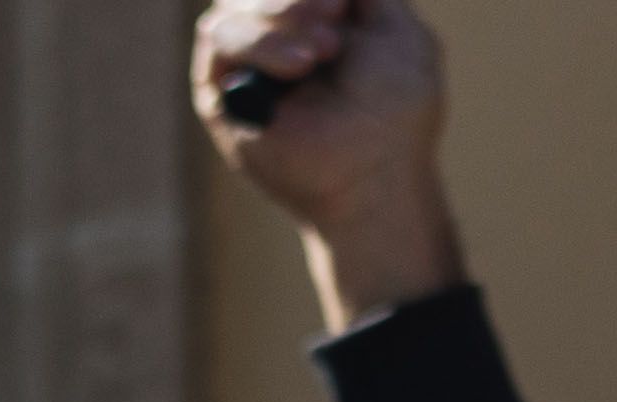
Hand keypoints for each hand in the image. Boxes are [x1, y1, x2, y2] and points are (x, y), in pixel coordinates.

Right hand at [191, 0, 460, 327]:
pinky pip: (219, 37)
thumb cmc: (397, 107)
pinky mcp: (220, 90)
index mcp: (316, 9)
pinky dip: (259, 42)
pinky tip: (299, 66)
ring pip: (235, 5)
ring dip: (280, 15)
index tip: (343, 5)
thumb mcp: (395, 26)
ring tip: (324, 52)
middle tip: (336, 35)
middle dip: (298, 0)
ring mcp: (246, 57)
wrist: (379, 169)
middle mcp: (275, 27)